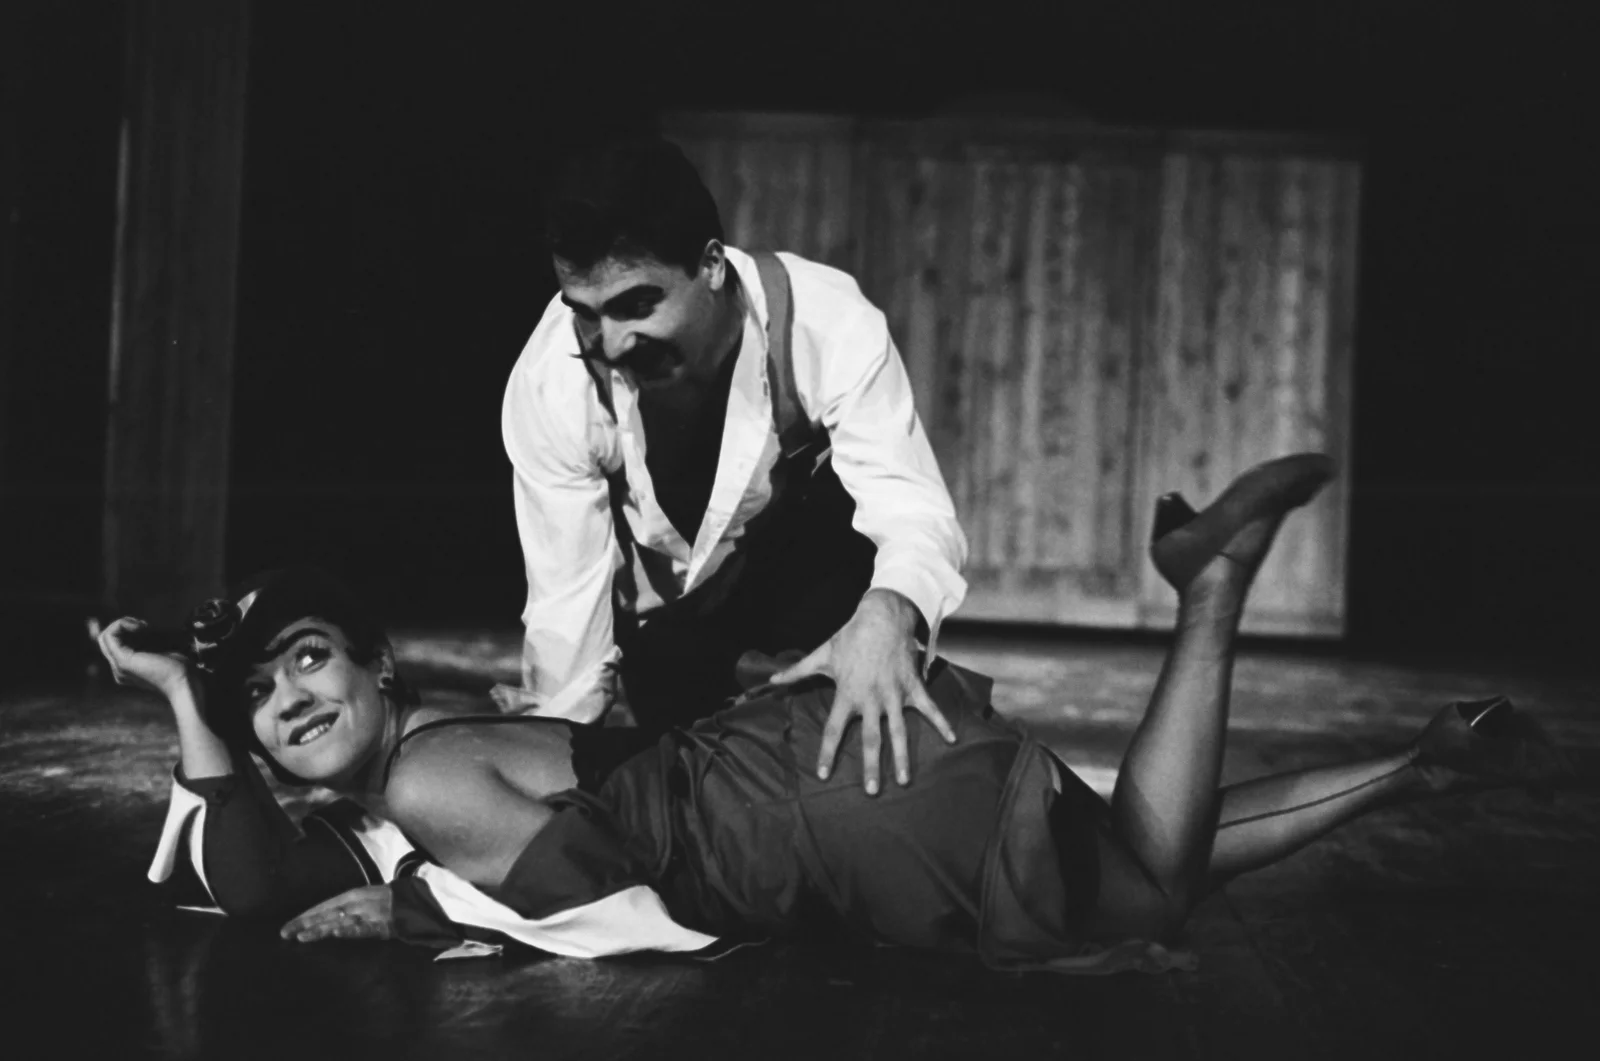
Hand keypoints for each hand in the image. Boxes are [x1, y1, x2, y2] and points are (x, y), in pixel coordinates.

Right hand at [97, 617, 194, 699]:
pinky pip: (109, 636)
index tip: (148, 628)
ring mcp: (119, 667)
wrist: (185, 683)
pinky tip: (139, 627)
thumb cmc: (181, 669)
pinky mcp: (123, 661)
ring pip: (104, 637)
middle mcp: (119, 670)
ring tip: (142, 626)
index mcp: (128, 668)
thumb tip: (146, 628)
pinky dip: (121, 624)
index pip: (114, 644)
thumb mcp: (163, 653)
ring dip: (121, 624)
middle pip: (107, 640)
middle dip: (123, 626)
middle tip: (145, 626)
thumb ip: (151, 644)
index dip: (126, 630)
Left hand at [281, 885, 394, 942]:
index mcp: (351, 895)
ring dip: (321, 929)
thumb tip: (322, 920)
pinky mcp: (379, 925)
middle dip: (304, 924)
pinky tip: (336, 933)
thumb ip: (345, 909)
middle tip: (285, 933)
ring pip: (339, 922)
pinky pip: (362, 928)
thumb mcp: (363, 900)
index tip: (287, 928)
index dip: (304, 917)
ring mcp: (367, 914)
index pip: (322, 907)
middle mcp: (356, 903)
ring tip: (303, 937)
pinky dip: (349, 930)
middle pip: (326, 914)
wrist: (415, 901)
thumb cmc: (386, 901)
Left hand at [769, 589, 955, 793]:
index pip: (834, 729)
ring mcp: (894, 694)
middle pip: (871, 739)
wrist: (882, 616)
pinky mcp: (913, 686)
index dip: (828, 752)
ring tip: (905, 780)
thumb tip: (771, 680)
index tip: (824, 775)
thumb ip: (797, 671)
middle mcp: (871, 698)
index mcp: (847, 693)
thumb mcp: (822, 654)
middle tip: (871, 791)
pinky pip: (929, 708)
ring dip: (902, 757)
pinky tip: (952, 739)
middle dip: (871, 767)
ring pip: (899, 731)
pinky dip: (942, 723)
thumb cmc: (851, 637)